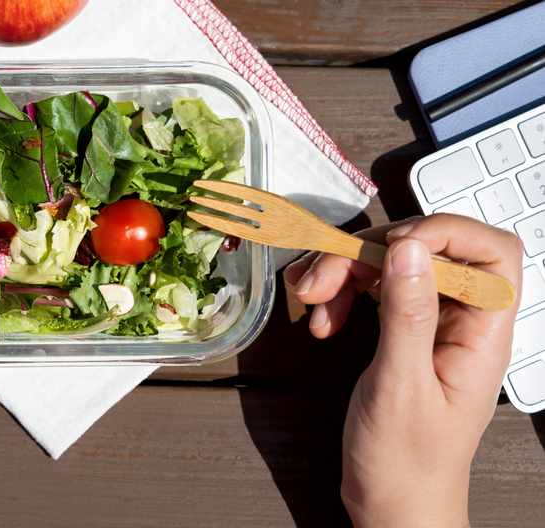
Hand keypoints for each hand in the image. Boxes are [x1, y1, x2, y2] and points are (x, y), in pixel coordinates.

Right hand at [284, 214, 522, 526]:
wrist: (391, 502)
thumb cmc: (406, 461)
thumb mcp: (401, 386)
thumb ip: (407, 314)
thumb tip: (410, 249)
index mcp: (482, 335)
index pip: (491, 254)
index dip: (448, 233)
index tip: (393, 242)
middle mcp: (460, 322)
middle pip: (426, 252)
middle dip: (369, 254)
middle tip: (322, 279)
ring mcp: (430, 324)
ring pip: (392, 266)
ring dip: (344, 273)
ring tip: (312, 301)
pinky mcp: (401, 331)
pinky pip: (372, 290)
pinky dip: (340, 294)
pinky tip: (321, 318)